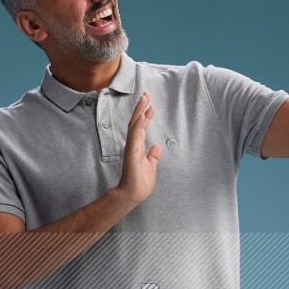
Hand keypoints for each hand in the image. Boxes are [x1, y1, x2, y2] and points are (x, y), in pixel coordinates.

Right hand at [117, 90, 161, 206]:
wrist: (133, 195)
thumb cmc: (140, 183)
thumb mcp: (151, 167)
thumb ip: (153, 156)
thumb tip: (157, 147)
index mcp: (138, 147)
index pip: (142, 127)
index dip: (146, 115)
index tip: (151, 105)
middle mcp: (133, 145)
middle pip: (137, 122)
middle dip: (141, 108)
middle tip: (146, 94)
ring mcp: (131, 148)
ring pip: (135, 125)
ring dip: (139, 111)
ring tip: (144, 98)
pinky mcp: (131, 153)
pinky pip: (135, 137)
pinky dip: (138, 125)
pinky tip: (141, 115)